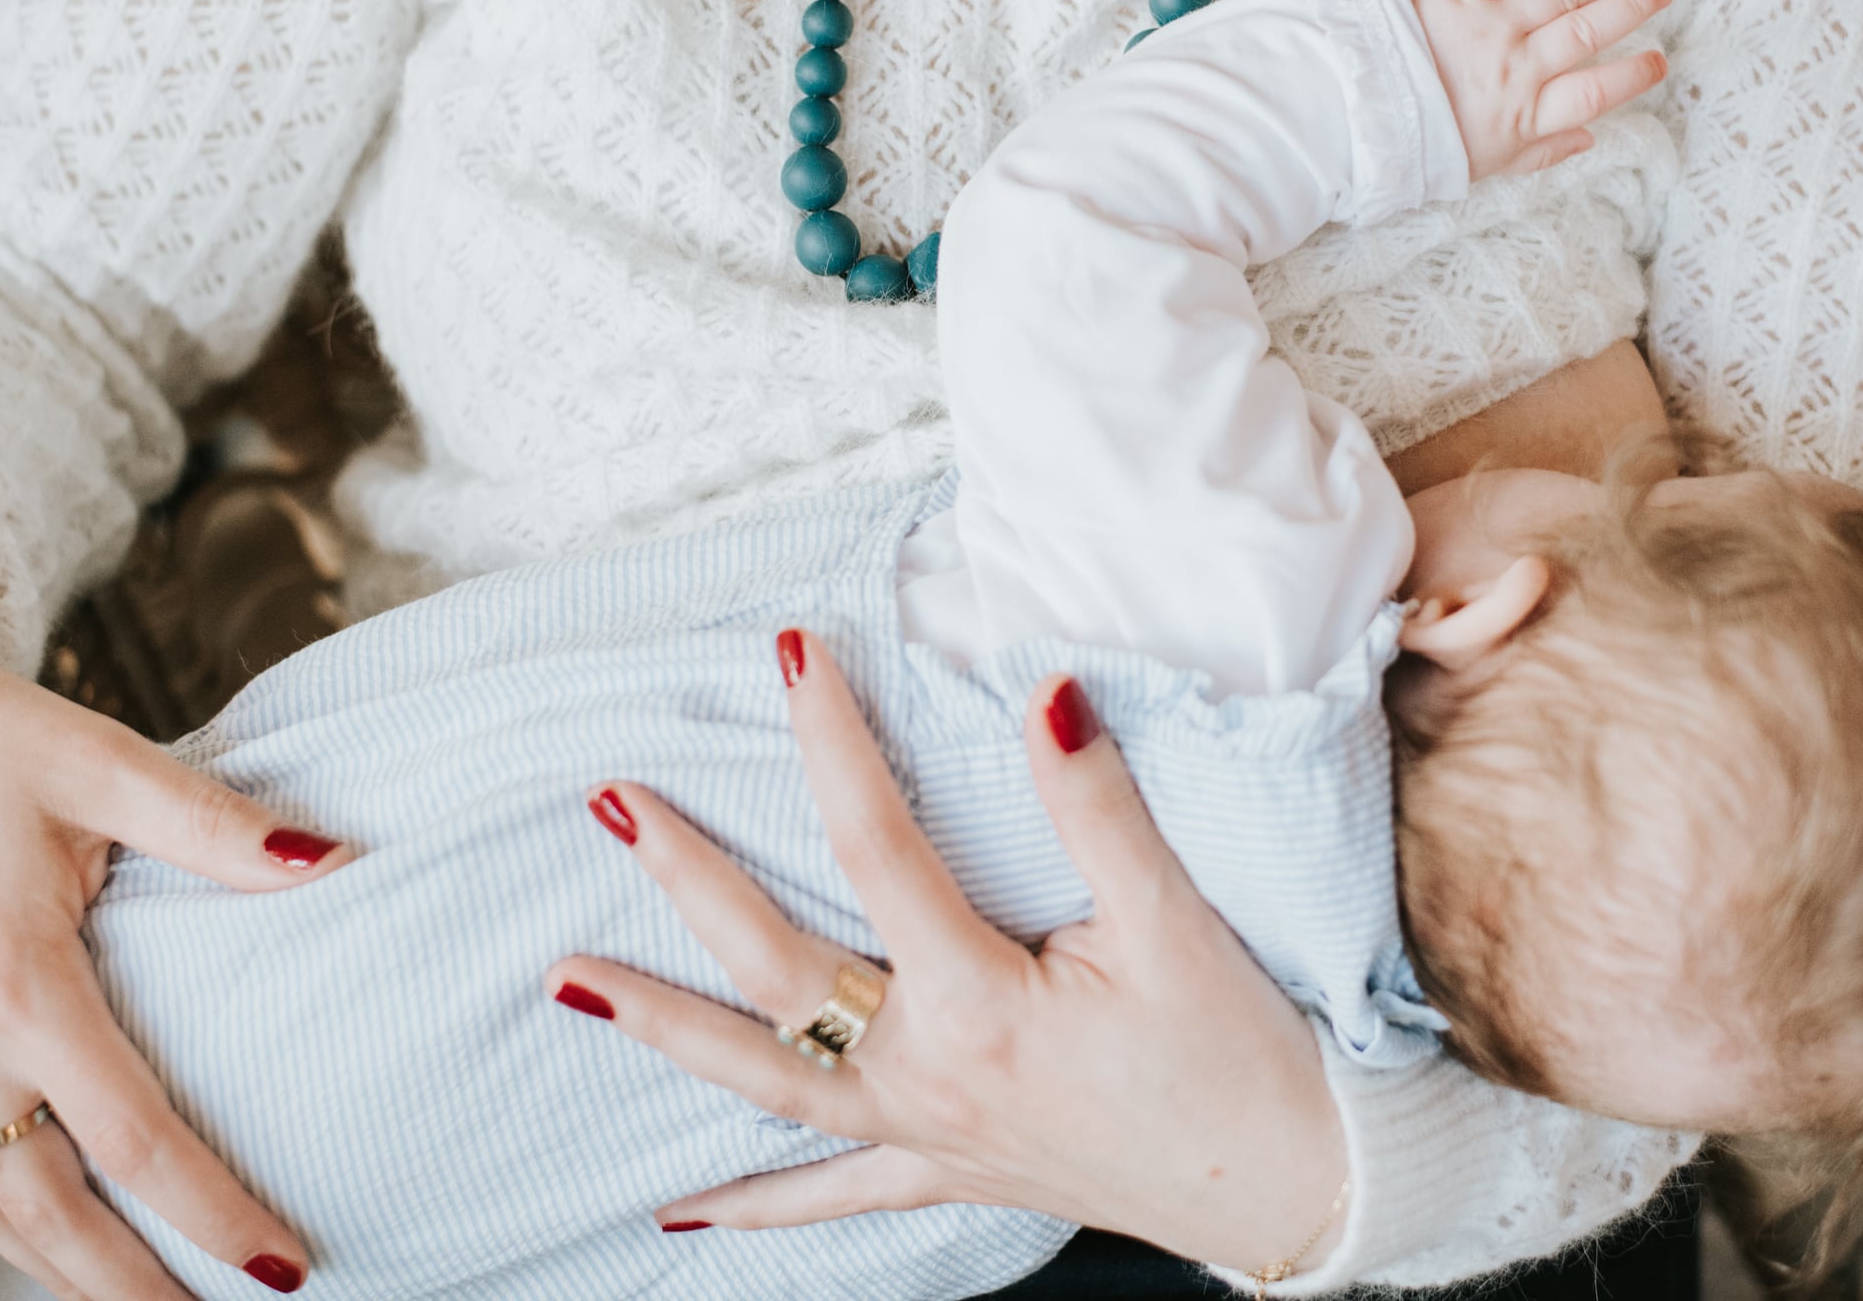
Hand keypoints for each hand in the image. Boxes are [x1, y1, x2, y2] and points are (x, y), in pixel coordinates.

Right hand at [0, 603, 352, 1299]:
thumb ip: (217, 828)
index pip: (131, 1136)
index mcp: (14, 977)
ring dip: (52, 1264)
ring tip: (133, 1298)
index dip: (209, 1210)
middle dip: (130, 1288)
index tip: (278, 1265)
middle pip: (45, 1210)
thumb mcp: (103, 764)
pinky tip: (21, 1229)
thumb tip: (332, 861)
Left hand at [551, 633, 1350, 1276]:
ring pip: (766, 1080)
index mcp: (979, 1001)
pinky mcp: (950, 1174)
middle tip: (610, 801)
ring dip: (663, 1028)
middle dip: (686, 879)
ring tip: (568, 984)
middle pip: (776, 966)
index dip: (828, 737)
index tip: (787, 650)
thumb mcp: (1173, 920)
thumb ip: (1094, 805)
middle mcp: (928, 1075)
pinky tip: (680, 1212)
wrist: (1294, 1187)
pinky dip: (751, 1207)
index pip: (875, 844)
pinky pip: (829, 1199)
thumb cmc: (1241, 1054)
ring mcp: (926, 1134)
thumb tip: (1041, 689)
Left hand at [1413, 0, 1671, 177]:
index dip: (1633, 75)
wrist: (1353, 108)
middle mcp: (1516, 69)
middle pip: (1589, 32)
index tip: (1659, 60)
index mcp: (1525, 116)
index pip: (1596, 92)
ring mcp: (1491, 27)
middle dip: (1633, 7)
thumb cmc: (1421, 140)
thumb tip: (1590, 139)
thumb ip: (1542, 152)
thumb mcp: (1485, 165)